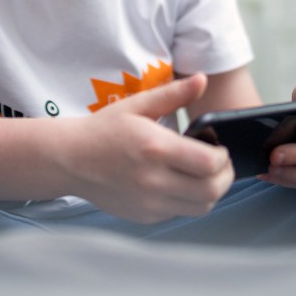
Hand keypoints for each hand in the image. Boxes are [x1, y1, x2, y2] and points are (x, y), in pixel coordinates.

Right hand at [58, 73, 233, 223]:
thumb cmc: (103, 130)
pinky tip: (180, 184)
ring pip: (201, 208)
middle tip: (220, 164)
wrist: (70, 160)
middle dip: (224, 177)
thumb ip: (174, 93)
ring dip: (210, 192)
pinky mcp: (145, 216)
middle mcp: (154, 180)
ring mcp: (149, 202)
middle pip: (211, 191)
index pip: (209, 163)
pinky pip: (180, 213)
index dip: (222, 157)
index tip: (218, 148)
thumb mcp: (138, 105)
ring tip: (204, 175)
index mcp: (155, 148)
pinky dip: (188, 201)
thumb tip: (202, 79)